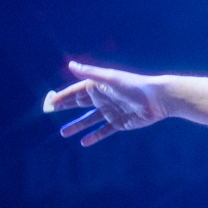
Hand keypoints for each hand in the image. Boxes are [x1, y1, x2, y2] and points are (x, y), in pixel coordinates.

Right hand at [43, 61, 169, 145]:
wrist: (158, 99)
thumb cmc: (134, 86)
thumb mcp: (110, 79)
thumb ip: (90, 73)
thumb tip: (70, 64)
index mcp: (100, 87)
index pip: (76, 92)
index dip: (62, 96)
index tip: (49, 102)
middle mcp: (103, 99)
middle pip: (80, 104)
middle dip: (65, 107)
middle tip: (49, 112)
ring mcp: (111, 112)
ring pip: (89, 120)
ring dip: (77, 126)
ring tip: (63, 133)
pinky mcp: (120, 123)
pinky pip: (104, 131)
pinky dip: (94, 136)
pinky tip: (84, 142)